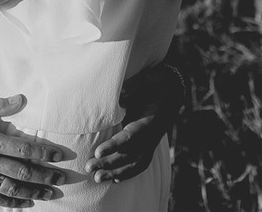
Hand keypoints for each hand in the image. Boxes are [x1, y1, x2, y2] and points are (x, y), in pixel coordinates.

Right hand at [0, 95, 72, 207]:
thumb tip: (21, 98)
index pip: (24, 148)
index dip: (44, 153)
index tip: (59, 155)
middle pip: (22, 171)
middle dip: (45, 175)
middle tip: (62, 178)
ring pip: (12, 188)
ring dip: (33, 192)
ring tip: (50, 194)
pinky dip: (11, 202)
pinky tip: (25, 204)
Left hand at [85, 62, 184, 182]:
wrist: (172, 90)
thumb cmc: (155, 84)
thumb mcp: (145, 81)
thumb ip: (132, 89)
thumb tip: (119, 96)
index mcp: (148, 122)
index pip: (129, 137)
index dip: (114, 146)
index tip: (97, 152)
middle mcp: (151, 136)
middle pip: (129, 154)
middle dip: (108, 163)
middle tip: (89, 167)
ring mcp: (151, 143)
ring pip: (134, 164)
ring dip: (115, 172)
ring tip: (98, 178)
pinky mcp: (150, 146)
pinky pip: (140, 164)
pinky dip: (128, 173)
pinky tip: (116, 180)